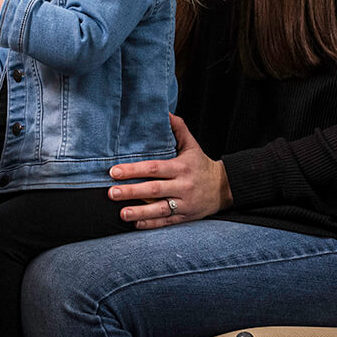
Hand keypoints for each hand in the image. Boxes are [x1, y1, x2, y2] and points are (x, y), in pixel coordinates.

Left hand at [107, 115, 230, 228]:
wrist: (225, 188)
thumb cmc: (201, 165)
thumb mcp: (192, 145)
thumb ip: (178, 129)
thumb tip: (165, 112)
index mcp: (181, 167)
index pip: (154, 168)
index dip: (133, 170)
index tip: (114, 172)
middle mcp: (183, 186)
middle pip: (154, 189)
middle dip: (131, 191)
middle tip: (111, 192)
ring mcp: (184, 203)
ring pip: (160, 209)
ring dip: (139, 212)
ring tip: (122, 213)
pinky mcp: (186, 216)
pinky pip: (167, 222)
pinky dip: (151, 224)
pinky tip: (135, 224)